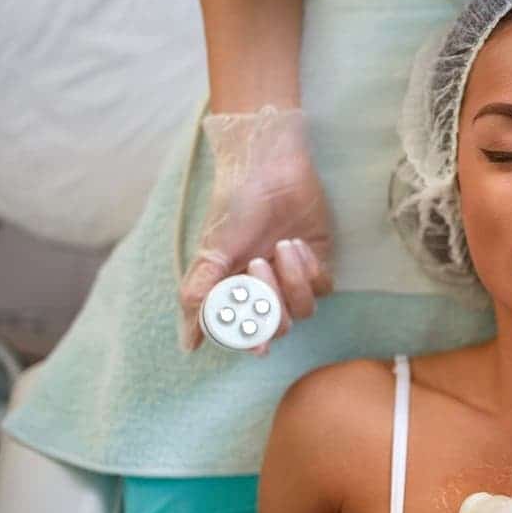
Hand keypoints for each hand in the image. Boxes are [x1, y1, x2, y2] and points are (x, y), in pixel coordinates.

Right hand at [177, 105, 333, 354]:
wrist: (271, 168)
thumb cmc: (235, 205)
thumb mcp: (212, 252)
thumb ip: (200, 296)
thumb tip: (188, 344)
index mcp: (235, 292)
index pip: (244, 333)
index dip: (251, 339)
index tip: (256, 341)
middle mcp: (264, 290)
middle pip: (278, 327)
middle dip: (273, 303)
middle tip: (260, 263)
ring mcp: (291, 277)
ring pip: (303, 310)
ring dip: (293, 280)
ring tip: (282, 245)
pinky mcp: (316, 262)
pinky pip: (323, 287)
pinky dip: (312, 269)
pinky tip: (297, 243)